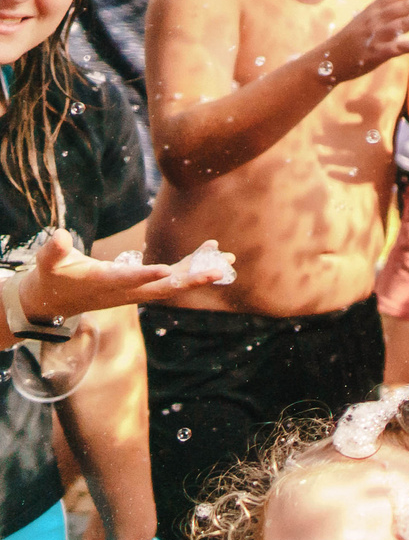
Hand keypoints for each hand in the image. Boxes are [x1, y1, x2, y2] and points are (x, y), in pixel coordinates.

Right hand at [15, 232, 233, 322]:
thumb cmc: (51, 278)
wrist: (53, 303)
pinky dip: (191, 264)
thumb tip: (60, 236)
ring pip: (173, 284)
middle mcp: (126, 291)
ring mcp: (136, 291)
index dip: (146, 275)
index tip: (167, 270)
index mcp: (102, 283)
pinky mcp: (141, 286)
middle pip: (163, 288)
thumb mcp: (48, 264)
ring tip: (229, 260)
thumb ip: (54, 251)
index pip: (127, 280)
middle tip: (219, 270)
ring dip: (200, 272)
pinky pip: (171, 277)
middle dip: (191, 279)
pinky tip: (212, 249)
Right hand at [321, 0, 408, 82]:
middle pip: (406, 6)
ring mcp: (376, 36)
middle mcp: (375, 19)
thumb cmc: (352, 39)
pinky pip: (400, 48)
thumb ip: (385, 11)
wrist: (329, 59)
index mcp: (373, 9)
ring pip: (406, 23)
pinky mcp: (377, 53)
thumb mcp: (366, 19)